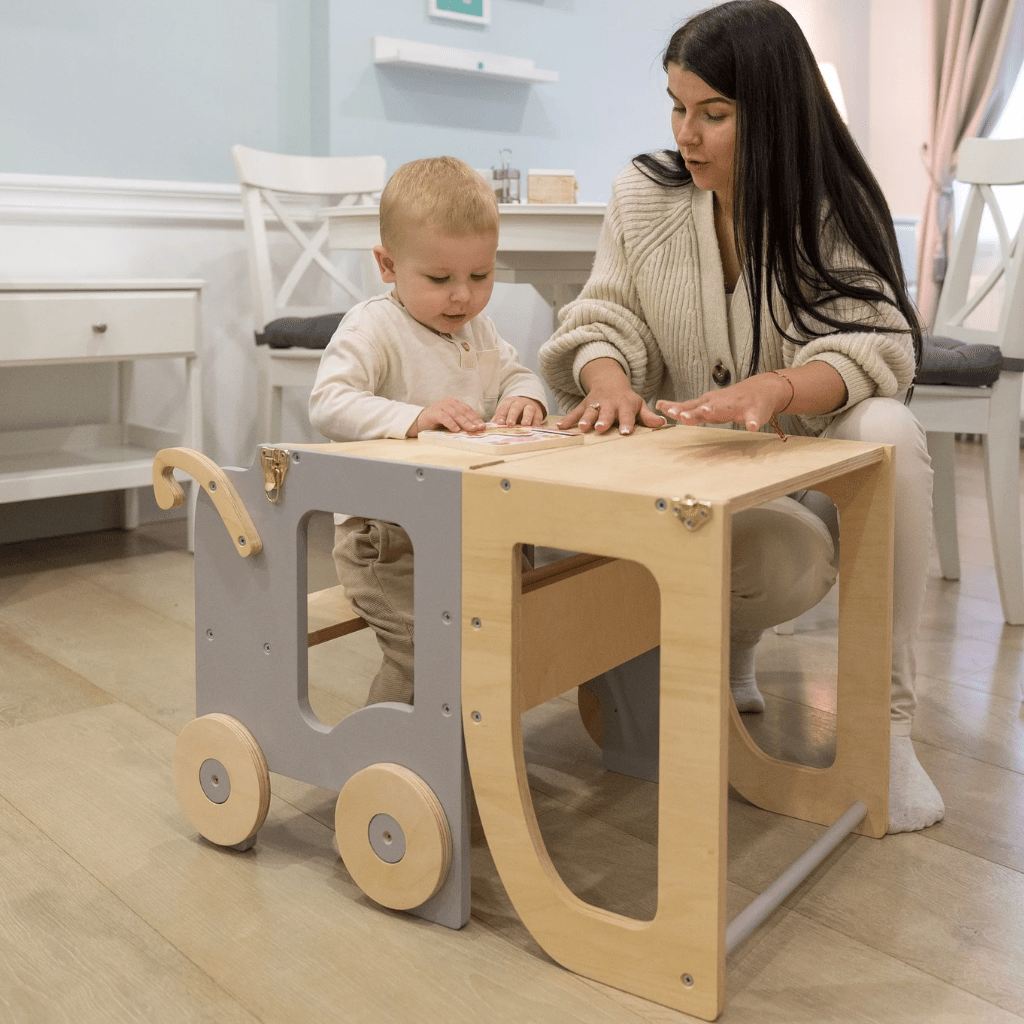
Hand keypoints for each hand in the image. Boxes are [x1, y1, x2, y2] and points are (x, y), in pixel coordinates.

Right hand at [408, 398, 485, 436]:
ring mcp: (441, 406)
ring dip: (464, 422)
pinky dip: (451, 423)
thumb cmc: (438, 423)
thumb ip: (462, 422)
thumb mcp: (452, 421)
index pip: (468, 410)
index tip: (483, 425)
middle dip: (472, 420)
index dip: (476, 417)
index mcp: (455, 403)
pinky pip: (444, 417)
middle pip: (463, 411)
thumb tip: (476, 429)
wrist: (420, 422)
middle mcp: (449, 402)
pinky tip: (456, 430)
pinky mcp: (434, 413)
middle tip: (479, 428)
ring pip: (455, 414)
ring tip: (471, 429)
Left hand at [492, 396, 545, 426]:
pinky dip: (536, 424)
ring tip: (525, 424)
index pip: (505, 407)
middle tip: (510, 424)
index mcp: (510, 402)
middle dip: (512, 415)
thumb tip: (489, 426)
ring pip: (529, 411)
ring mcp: (530, 407)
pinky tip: (534, 430)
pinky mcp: (538, 414)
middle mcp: (520, 403)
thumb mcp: (505, 411)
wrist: (529, 403)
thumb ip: (498, 418)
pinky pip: (538, 419)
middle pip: (516, 408)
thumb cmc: (513, 411)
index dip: (502, 415)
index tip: (499, 422)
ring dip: (527, 417)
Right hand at [557, 357, 665, 434]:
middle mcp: (609, 404)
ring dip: (585, 420)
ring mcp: (595, 404)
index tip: (626, 433)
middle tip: (600, 428)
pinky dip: (568, 420)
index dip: (627, 423)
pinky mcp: (583, 406)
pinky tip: (561, 427)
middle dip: (603, 420)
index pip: (627, 414)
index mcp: (624, 404)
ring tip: (582, 428)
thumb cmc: (626, 400)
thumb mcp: (638, 405)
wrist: (609, 382)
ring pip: (589, 412)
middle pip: (606, 412)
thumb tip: (663, 423)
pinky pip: (575, 413)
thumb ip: (648, 416)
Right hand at [656, 373, 790, 431]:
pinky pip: (687, 404)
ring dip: (676, 407)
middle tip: (676, 415)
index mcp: (728, 405)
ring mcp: (708, 401)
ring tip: (660, 407)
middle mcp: (715, 401)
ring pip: (689, 404)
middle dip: (687, 412)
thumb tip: (753, 426)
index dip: (704, 413)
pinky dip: (674, 405)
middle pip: (698, 407)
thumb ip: (754, 420)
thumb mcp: (759, 414)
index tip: (694, 415)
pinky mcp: (703, 402)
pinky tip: (659, 405)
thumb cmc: (758, 405)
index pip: (714, 410)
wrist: (758, 390)